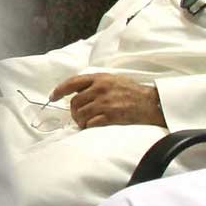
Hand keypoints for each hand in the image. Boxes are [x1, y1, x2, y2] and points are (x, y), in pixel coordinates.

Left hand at [48, 73, 164, 129]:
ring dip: (80, 121)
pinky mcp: (111, 116)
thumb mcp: (113, 79)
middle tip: (79, 116)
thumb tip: (77, 90)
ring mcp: (105, 103)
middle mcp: (100, 89)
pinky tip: (93, 127)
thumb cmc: (132, 91)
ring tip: (85, 123)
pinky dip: (88, 127)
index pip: (72, 82)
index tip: (53, 97)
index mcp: (99, 78)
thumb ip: (95, 82)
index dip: (59, 90)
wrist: (152, 103)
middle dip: (74, 111)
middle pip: (74, 102)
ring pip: (80, 114)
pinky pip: (90, 124)